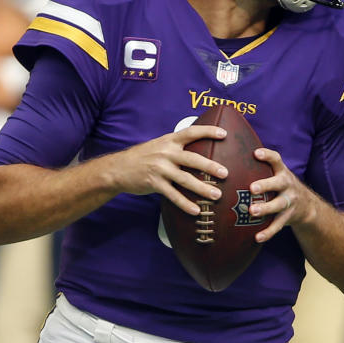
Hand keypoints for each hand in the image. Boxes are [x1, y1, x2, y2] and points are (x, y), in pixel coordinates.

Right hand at [111, 125, 229, 215]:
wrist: (118, 168)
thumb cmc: (144, 157)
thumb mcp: (160, 145)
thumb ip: (177, 147)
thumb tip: (200, 151)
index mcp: (169, 140)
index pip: (191, 132)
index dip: (208, 131)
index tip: (224, 133)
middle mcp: (166, 153)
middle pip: (192, 159)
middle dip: (210, 166)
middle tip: (225, 173)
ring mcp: (160, 169)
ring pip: (185, 179)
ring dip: (202, 188)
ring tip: (216, 195)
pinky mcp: (154, 183)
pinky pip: (173, 195)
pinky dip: (185, 204)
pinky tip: (196, 210)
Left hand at [247, 147, 312, 242]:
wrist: (307, 205)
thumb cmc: (281, 186)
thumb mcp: (277, 174)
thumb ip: (260, 168)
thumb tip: (230, 156)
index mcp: (282, 172)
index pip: (276, 160)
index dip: (267, 156)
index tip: (256, 153)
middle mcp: (287, 185)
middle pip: (278, 183)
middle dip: (266, 185)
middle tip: (252, 188)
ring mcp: (289, 201)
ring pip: (278, 205)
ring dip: (266, 208)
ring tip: (252, 212)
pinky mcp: (288, 217)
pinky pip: (278, 225)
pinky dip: (268, 232)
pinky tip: (257, 237)